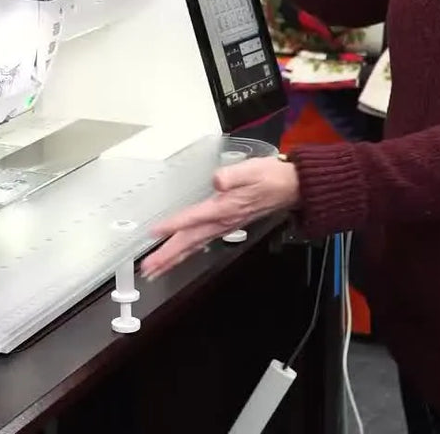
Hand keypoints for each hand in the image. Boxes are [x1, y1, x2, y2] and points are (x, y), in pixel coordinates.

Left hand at [141, 156, 299, 279]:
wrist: (291, 188)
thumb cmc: (270, 177)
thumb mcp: (252, 170)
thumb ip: (233, 175)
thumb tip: (217, 180)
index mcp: (224, 208)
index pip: (193, 218)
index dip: (173, 224)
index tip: (153, 232)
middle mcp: (222, 222)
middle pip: (189, 241)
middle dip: (168, 255)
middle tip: (147, 269)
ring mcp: (224, 227)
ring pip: (194, 246)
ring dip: (174, 258)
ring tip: (155, 270)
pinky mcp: (227, 226)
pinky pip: (202, 243)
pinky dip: (187, 252)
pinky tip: (179, 256)